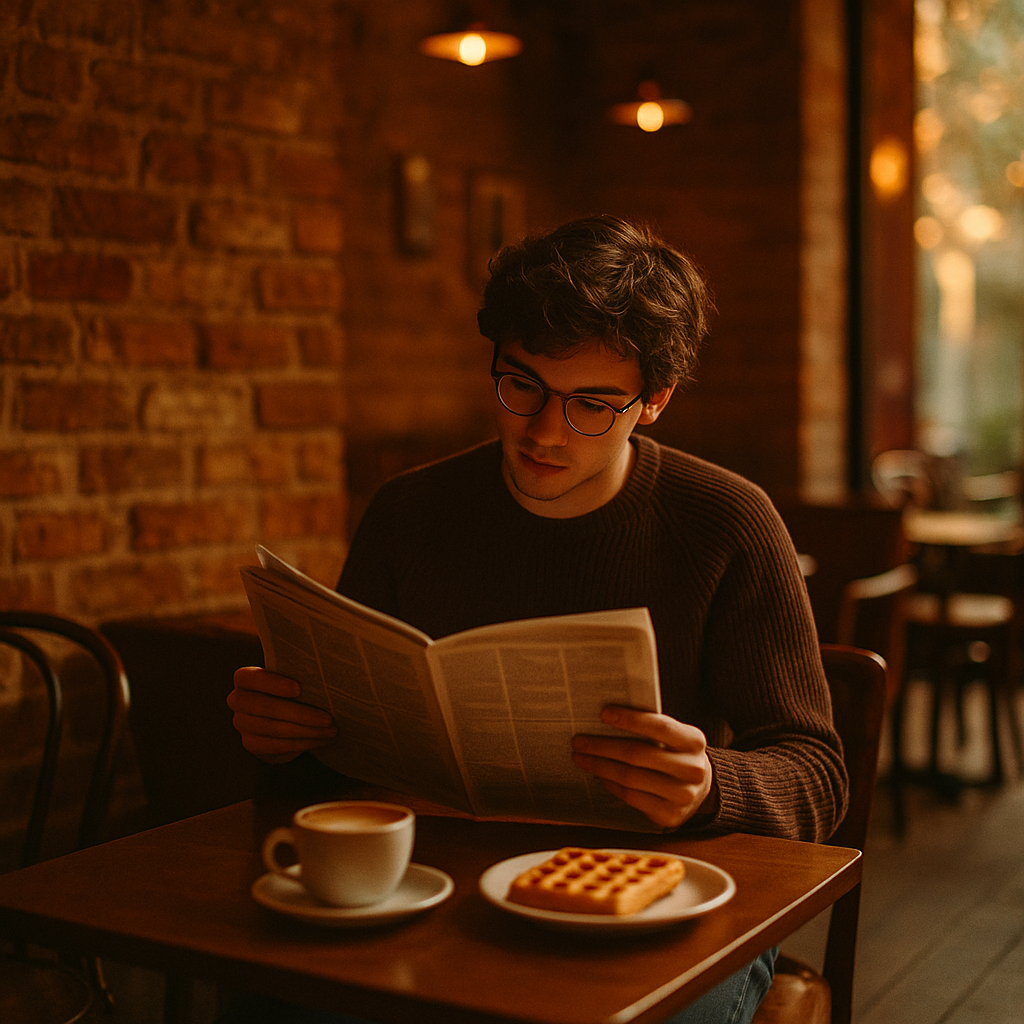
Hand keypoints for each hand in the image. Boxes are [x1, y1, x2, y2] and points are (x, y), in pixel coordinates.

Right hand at [227, 666, 336, 763]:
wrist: (287, 713)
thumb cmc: (295, 688)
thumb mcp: (295, 676)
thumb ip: (301, 672)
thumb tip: (324, 668)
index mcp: (245, 678)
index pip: (253, 678)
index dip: (274, 684)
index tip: (299, 689)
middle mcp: (238, 700)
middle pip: (266, 707)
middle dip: (301, 714)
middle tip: (328, 719)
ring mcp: (242, 724)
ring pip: (273, 729)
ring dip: (307, 731)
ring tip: (331, 731)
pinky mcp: (251, 744)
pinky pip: (277, 746)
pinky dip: (302, 743)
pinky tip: (321, 740)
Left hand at [571, 706, 714, 828]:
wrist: (702, 790)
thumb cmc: (678, 754)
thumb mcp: (676, 737)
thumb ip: (651, 727)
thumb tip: (606, 718)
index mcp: (694, 742)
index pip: (659, 726)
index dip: (630, 719)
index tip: (604, 713)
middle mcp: (693, 769)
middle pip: (638, 755)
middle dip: (603, 747)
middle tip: (579, 741)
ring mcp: (682, 796)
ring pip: (630, 778)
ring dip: (600, 766)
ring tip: (581, 758)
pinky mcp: (669, 816)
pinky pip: (631, 797)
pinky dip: (611, 784)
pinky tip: (600, 775)